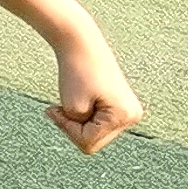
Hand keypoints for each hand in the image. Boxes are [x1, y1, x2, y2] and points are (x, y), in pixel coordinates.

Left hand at [48, 31, 142, 153]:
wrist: (81, 45)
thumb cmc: (76, 73)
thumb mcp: (73, 109)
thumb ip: (81, 131)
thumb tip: (93, 137)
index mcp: (125, 116)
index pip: (88, 143)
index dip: (68, 129)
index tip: (55, 109)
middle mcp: (132, 116)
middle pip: (94, 141)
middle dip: (74, 127)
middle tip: (60, 108)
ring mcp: (128, 111)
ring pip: (95, 134)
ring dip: (78, 122)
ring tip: (71, 101)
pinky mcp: (120, 106)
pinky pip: (97, 124)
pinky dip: (83, 116)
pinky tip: (78, 101)